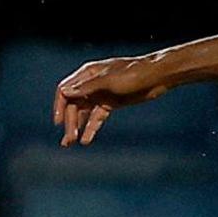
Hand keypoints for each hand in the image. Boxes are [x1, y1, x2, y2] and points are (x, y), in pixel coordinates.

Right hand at [53, 55, 168, 145]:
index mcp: (87, 74)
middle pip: (74, 105)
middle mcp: (91, 84)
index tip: (58, 122)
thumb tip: (65, 92)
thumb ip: (88, 87)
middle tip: (69, 139)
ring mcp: (101, 94)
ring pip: (84, 112)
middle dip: (70, 121)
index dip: (60, 106)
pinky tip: (86, 140)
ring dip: (77, 126)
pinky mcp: (111, 103)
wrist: (158, 76)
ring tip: (71, 143)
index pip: (65, 90)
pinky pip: (97, 117)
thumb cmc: (134, 73)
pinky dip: (91, 128)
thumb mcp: (109, 81)